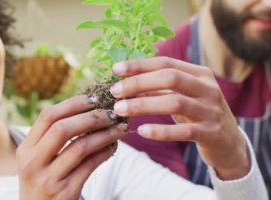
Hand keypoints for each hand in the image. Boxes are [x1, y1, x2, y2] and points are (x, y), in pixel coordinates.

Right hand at [16, 95, 127, 199]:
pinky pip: (90, 166)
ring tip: (119, 128)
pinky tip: (113, 146)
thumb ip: (52, 138)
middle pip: (62, 129)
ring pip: (80, 147)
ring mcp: (48, 179)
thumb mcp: (37, 161)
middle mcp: (33, 163)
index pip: (47, 116)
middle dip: (91, 117)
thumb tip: (87, 109)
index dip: (73, 104)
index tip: (94, 98)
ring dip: (104, 134)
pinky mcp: (66, 192)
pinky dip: (105, 153)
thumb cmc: (42, 182)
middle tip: (111, 113)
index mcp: (25, 149)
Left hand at [110, 57, 249, 179]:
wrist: (229, 143)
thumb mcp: (180, 97)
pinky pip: (183, 131)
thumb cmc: (197, 114)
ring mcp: (211, 110)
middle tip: (114, 91)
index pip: (166, 63)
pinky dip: (161, 131)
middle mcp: (208, 88)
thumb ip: (157, 90)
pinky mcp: (211, 133)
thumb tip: (125, 84)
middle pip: (170, 77)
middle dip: (138, 82)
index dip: (140, 65)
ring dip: (143, 105)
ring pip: (175, 102)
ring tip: (120, 110)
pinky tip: (142, 131)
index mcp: (200, 74)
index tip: (116, 69)